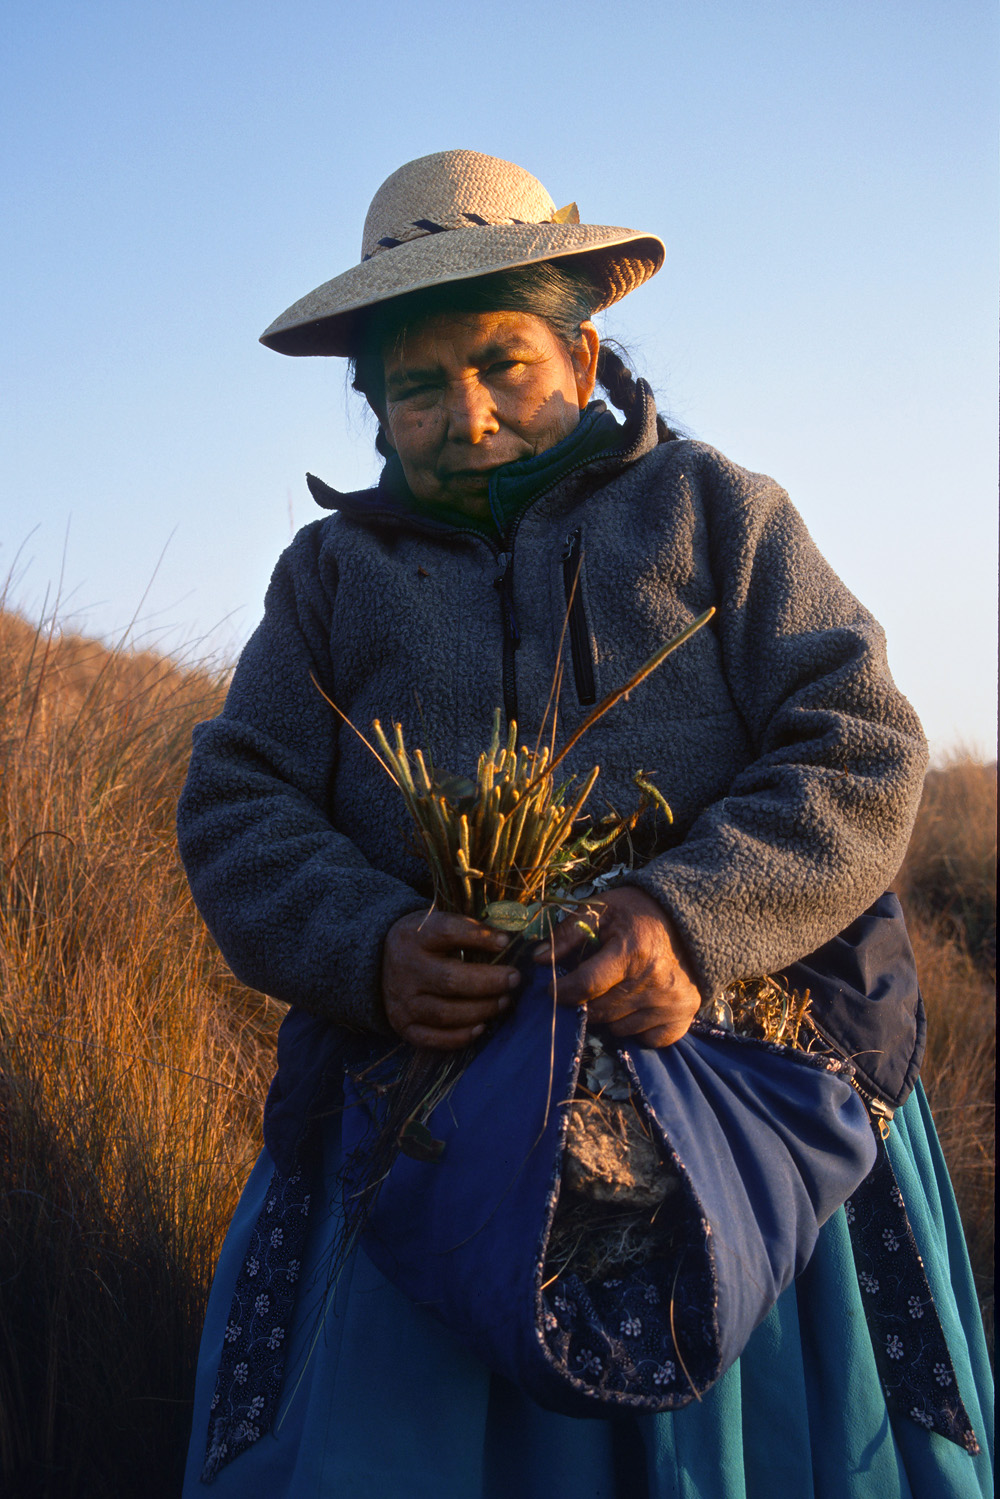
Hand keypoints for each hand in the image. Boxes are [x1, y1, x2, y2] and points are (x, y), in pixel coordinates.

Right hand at [381, 910, 521, 1049]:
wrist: (380, 962)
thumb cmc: (424, 943)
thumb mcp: (438, 925)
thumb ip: (469, 931)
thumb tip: (509, 941)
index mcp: (415, 936)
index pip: (447, 932)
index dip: (478, 937)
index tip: (506, 942)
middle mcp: (406, 969)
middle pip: (450, 980)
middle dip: (488, 982)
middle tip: (514, 979)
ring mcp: (403, 1000)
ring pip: (445, 1013)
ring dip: (481, 1010)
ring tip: (504, 1001)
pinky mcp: (403, 1025)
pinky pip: (433, 1039)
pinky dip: (460, 1037)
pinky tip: (481, 1027)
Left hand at [533, 887, 701, 1046]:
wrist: (685, 918)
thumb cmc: (635, 914)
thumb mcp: (600, 910)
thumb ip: (567, 934)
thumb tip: (538, 959)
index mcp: (631, 951)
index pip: (586, 985)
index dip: (562, 990)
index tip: (551, 989)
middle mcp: (654, 981)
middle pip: (600, 1011)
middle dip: (584, 1003)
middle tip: (585, 987)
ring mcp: (671, 1002)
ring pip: (620, 1028)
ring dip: (609, 1015)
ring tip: (614, 990)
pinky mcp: (684, 1016)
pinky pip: (646, 1039)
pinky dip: (636, 1028)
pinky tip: (636, 1005)